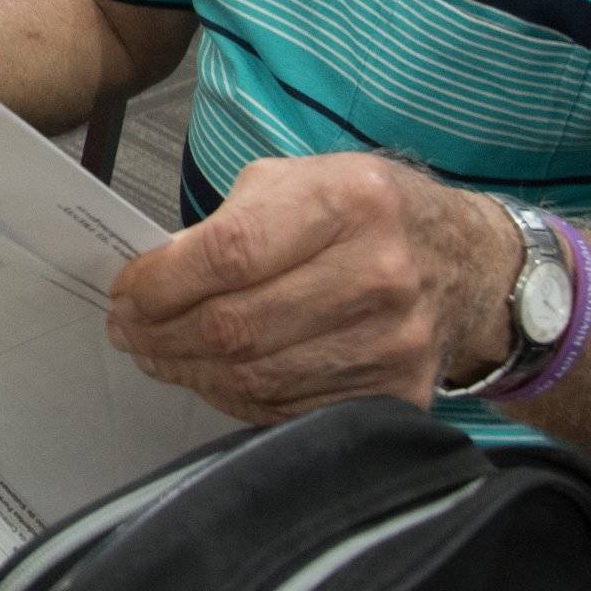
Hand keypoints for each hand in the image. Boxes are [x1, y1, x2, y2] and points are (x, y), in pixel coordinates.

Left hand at [104, 154, 520, 425]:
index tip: (123, 294)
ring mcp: (393, 340)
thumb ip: (230, 222)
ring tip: (157, 355)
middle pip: (237, 325)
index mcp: (347, 202)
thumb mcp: (301, 181)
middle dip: (161, 334)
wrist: (468, 263)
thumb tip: (154, 279)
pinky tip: (211, 377)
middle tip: (127, 332)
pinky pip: (290, 409)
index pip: (229, 253)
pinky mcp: (398, 391)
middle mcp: (378, 272)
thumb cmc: (364, 213)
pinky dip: (236, 398)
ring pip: (258, 377)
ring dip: (189, 371)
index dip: (161, 283)